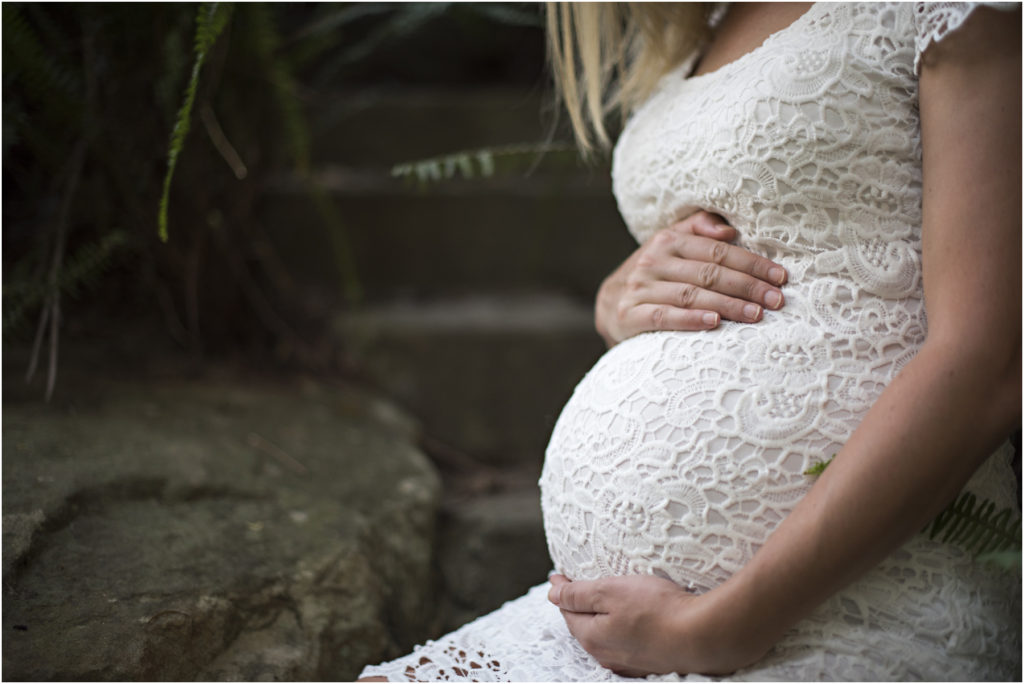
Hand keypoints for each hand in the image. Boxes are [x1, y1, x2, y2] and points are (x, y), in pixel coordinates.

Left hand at [548, 574, 766, 676]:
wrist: (702, 636)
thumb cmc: (656, 609)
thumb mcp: (609, 591)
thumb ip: (577, 594)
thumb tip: (552, 593)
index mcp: (592, 637)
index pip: (568, 611)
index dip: (562, 590)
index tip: (558, 573)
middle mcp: (606, 655)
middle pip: (584, 626)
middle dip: (578, 607)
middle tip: (574, 587)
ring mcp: (629, 662)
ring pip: (605, 637)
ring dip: (599, 619)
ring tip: (600, 602)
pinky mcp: (650, 662)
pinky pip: (626, 644)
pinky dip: (620, 629)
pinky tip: (629, 622)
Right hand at [595, 211, 787, 346]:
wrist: (609, 304)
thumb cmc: (654, 274)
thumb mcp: (670, 245)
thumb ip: (698, 228)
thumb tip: (729, 228)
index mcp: (668, 240)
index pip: (718, 250)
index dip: (751, 263)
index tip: (780, 277)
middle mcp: (653, 261)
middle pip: (708, 273)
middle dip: (747, 286)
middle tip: (776, 300)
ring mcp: (639, 288)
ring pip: (690, 294)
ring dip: (727, 304)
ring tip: (756, 314)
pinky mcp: (629, 314)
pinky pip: (663, 316)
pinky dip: (689, 319)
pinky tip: (714, 322)